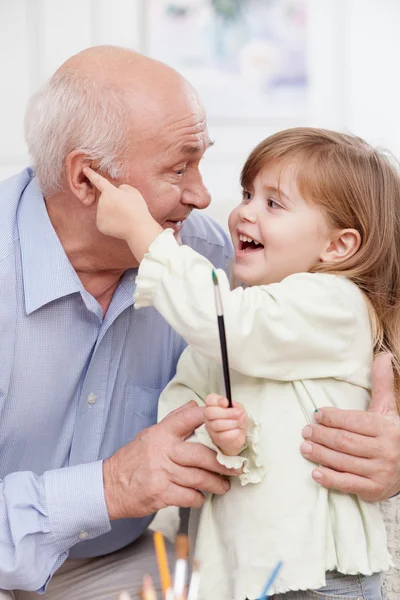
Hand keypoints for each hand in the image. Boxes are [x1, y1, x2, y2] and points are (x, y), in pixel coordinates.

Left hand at [83, 166, 162, 259]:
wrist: (138, 228)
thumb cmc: (138, 209)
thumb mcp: (133, 192)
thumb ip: (122, 188)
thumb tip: (117, 191)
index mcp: (110, 192)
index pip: (98, 180)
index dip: (91, 174)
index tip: (84, 169)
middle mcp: (101, 202)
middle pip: (105, 199)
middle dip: (112, 202)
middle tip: (125, 208)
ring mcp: (99, 214)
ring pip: (104, 210)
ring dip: (111, 212)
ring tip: (124, 217)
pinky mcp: (100, 225)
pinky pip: (103, 220)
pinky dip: (110, 222)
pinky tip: (119, 224)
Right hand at [102, 401, 239, 519]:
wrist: (108, 486)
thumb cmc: (133, 459)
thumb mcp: (150, 434)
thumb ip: (174, 420)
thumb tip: (195, 405)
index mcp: (161, 433)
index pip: (189, 418)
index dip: (210, 417)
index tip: (228, 422)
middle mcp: (162, 450)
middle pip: (201, 454)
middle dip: (222, 463)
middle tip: (235, 467)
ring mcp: (161, 472)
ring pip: (199, 478)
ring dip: (215, 483)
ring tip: (223, 485)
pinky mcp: (160, 493)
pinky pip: (188, 496)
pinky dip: (198, 498)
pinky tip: (200, 497)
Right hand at [204, 394, 247, 455]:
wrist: (238, 434)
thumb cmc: (236, 420)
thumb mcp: (239, 409)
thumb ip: (236, 406)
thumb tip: (232, 406)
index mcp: (213, 405)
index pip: (209, 399)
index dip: (217, 400)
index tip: (226, 403)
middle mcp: (209, 416)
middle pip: (210, 412)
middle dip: (228, 413)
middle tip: (238, 414)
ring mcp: (211, 428)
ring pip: (218, 424)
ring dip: (233, 423)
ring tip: (238, 423)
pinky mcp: (217, 438)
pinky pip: (225, 435)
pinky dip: (235, 432)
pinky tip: (237, 430)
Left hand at [301, 353, 399, 500]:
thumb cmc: (391, 434)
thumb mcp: (387, 409)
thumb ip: (382, 384)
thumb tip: (383, 356)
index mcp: (387, 429)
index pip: (355, 422)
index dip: (334, 418)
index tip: (317, 414)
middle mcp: (386, 451)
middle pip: (346, 442)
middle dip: (322, 436)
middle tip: (306, 431)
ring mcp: (380, 472)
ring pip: (344, 462)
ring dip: (321, 455)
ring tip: (305, 448)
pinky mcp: (374, 490)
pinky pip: (348, 484)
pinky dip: (330, 479)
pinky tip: (315, 472)